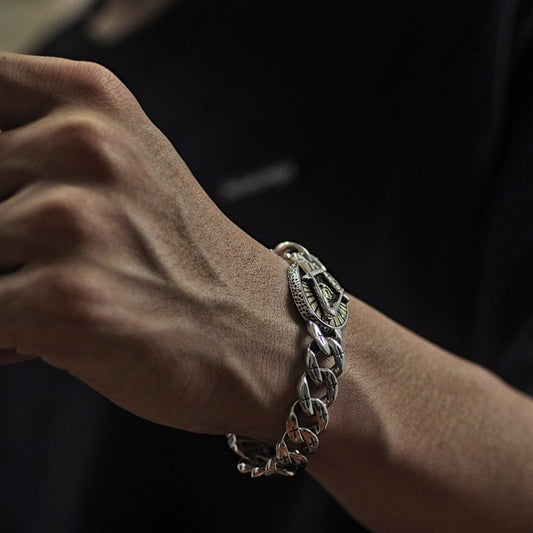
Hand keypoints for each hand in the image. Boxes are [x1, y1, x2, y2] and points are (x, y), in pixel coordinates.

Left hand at [0, 53, 300, 439]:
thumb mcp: (126, 169)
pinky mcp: (67, 298)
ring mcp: (76, 220)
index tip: (14, 194)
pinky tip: (50, 337)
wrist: (253, 331)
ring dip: (5, 284)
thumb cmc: (186, 257)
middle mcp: (86, 145)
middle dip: (2, 236)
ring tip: (59, 299)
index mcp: (93, 101)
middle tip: (46, 261)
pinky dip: (7, 334)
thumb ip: (39, 149)